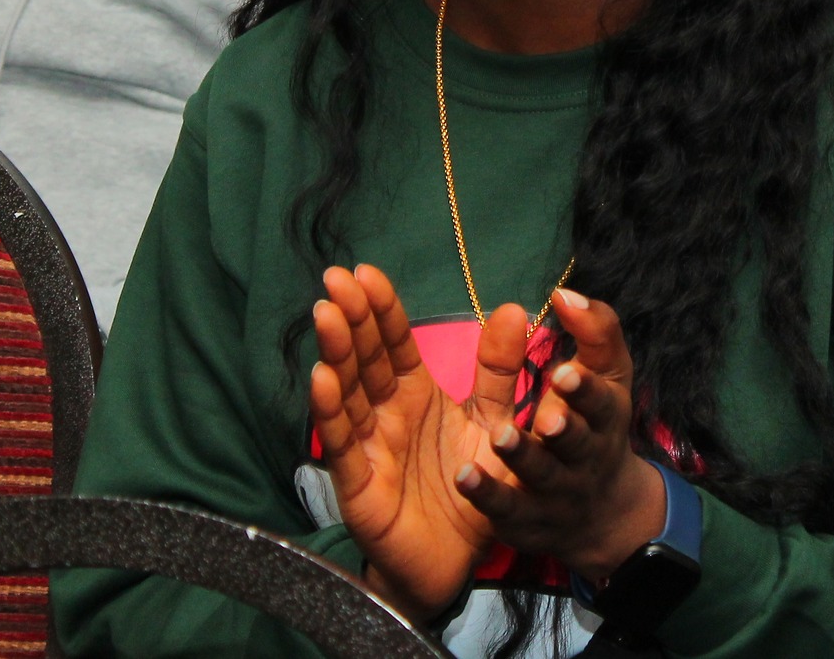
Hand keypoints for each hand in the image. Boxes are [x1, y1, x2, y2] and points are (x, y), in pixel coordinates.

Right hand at [308, 264, 530, 622]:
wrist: (457, 561)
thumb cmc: (468, 488)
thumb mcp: (492, 422)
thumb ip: (499, 370)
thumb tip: (512, 307)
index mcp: (414, 394)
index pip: (393, 343)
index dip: (380, 309)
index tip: (365, 272)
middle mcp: (385, 413)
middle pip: (365, 359)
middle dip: (351, 319)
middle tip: (336, 279)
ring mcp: (367, 446)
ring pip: (347, 393)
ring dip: (335, 354)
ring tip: (325, 315)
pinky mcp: (359, 483)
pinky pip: (343, 444)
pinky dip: (331, 412)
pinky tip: (322, 380)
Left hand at [454, 289, 666, 582]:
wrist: (602, 512)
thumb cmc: (595, 422)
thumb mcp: (607, 376)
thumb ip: (594, 331)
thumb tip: (564, 293)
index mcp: (606, 415)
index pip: (602, 400)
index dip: (584, 388)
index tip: (563, 371)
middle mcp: (586, 455)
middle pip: (578, 443)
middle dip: (565, 429)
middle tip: (546, 417)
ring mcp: (557, 492)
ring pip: (541, 476)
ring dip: (522, 457)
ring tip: (501, 436)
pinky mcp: (527, 521)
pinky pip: (507, 510)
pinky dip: (487, 495)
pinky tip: (464, 475)